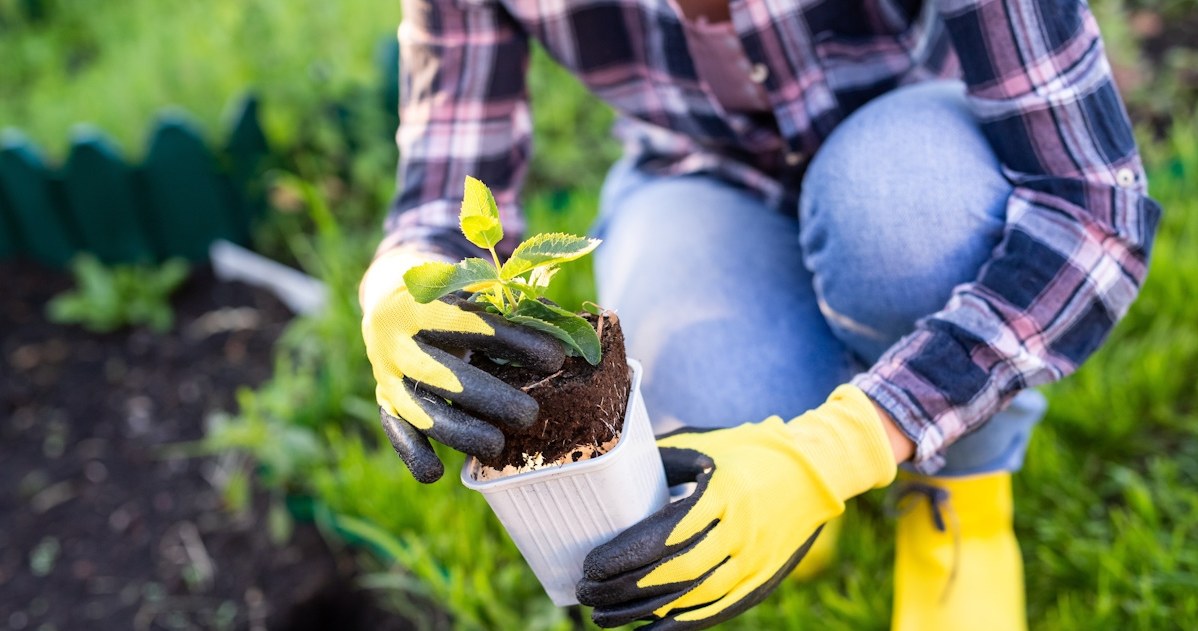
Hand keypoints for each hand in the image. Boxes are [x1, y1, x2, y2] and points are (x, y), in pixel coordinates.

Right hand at [361, 250, 564, 482]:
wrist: (388, 306)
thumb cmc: (451, 302)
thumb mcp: (473, 293)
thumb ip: (512, 309)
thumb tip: (569, 329)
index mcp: (422, 305)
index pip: (471, 324)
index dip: (514, 341)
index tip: (556, 358)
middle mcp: (397, 342)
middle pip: (443, 376)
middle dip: (489, 399)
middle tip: (530, 416)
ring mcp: (387, 375)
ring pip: (421, 411)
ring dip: (460, 433)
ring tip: (497, 447)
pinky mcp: (384, 401)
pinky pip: (395, 431)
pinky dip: (412, 454)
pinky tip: (436, 473)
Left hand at [576, 385, 897, 629]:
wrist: (816, 470)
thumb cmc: (750, 450)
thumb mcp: (705, 444)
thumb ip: (661, 460)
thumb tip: (610, 470)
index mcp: (722, 496)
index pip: (662, 537)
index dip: (622, 558)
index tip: (590, 565)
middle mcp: (739, 534)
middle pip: (671, 575)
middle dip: (622, 590)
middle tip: (586, 593)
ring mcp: (753, 563)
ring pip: (690, 601)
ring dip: (641, 614)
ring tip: (602, 617)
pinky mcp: (760, 582)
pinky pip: (714, 613)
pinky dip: (677, 628)